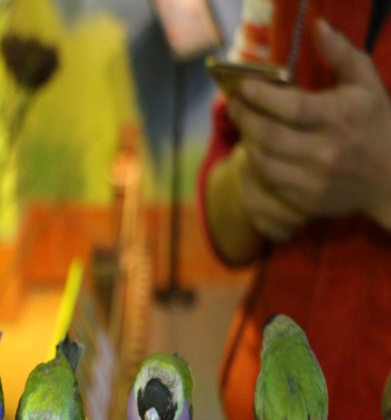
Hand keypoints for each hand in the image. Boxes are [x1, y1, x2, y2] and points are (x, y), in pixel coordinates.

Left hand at [228, 18, 390, 228]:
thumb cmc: (376, 122)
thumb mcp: (366, 83)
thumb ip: (341, 54)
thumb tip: (317, 26)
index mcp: (339, 118)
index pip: (291, 108)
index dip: (261, 97)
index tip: (243, 87)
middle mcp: (325, 152)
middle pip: (269, 137)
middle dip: (244, 119)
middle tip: (235, 104)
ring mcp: (313, 181)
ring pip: (263, 163)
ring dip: (247, 142)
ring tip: (244, 125)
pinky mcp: (305, 202)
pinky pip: (268, 185)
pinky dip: (256, 166)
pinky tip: (256, 149)